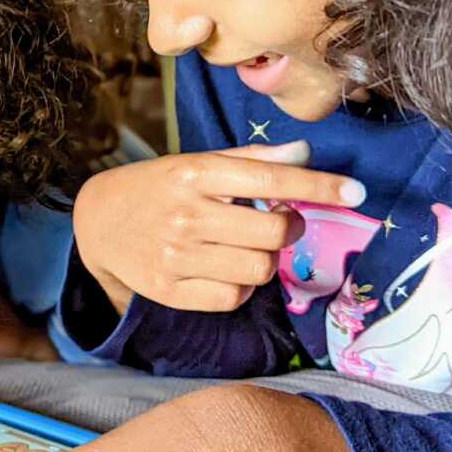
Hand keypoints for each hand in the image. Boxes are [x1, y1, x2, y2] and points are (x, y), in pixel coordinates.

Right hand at [74, 139, 366, 313]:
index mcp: (194, 173)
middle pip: (272, 233)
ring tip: (246, 246)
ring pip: (258, 269)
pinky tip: (227, 269)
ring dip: (265, 259)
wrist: (96, 221)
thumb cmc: (157, 187)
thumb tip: (305, 154)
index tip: (355, 192)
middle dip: (289, 228)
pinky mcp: (169, 290)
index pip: (269, 180)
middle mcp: (185, 213)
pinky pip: (233, 297)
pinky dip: (241, 286)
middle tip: (280, 222)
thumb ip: (252, 160)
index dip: (318, 187)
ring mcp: (175, 255)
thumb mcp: (196, 161)